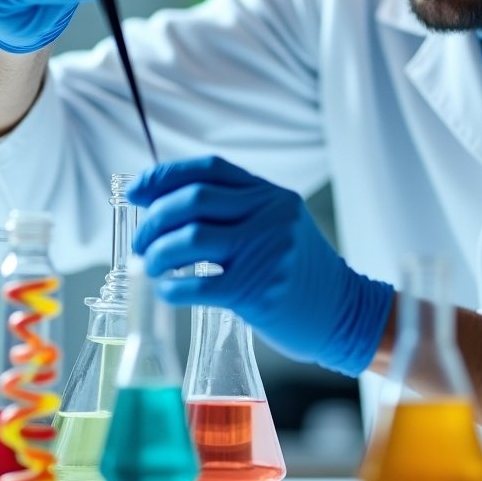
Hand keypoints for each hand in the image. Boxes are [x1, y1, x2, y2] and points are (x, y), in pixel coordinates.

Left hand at [129, 155, 394, 376]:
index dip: (166, 175)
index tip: (138, 190)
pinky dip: (172, 287)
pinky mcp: (258, 292)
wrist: (343, 312)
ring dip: (157, 251)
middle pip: (194, 199)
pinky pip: (199, 285)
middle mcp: (270, 215)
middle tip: (141, 240)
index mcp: (271, 195)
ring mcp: (266, 252)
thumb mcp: (278, 225)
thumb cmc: (299, 271)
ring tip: (150, 265)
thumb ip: (237, 211)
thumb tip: (167, 206)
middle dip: (155, 218)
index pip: (210, 168)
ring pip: (191, 237)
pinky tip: (167, 291)